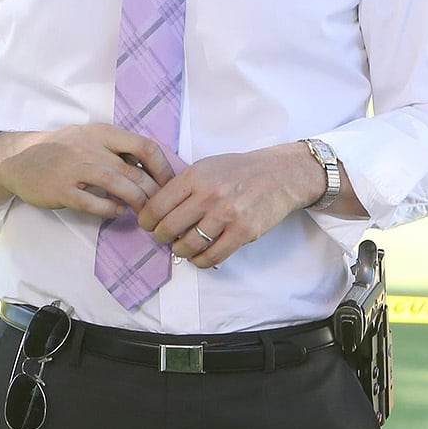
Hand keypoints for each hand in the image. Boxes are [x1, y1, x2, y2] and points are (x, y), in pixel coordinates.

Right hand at [0, 124, 173, 217]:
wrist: (16, 160)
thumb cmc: (59, 151)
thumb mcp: (88, 139)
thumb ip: (116, 149)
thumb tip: (153, 168)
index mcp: (100, 133)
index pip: (145, 146)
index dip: (163, 168)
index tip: (169, 184)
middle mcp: (89, 147)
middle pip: (135, 171)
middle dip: (153, 193)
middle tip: (159, 207)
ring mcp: (74, 168)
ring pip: (119, 186)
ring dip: (136, 202)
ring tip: (143, 212)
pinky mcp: (61, 189)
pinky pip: (94, 203)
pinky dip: (111, 210)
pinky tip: (117, 213)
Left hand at [137, 143, 317, 267]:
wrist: (280, 175)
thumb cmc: (239, 171)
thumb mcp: (205, 167)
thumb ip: (182, 186)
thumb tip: (157, 208)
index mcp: (195, 177)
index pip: (158, 204)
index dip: (147, 219)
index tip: (147, 224)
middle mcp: (209, 195)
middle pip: (169, 226)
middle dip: (161, 236)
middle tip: (162, 237)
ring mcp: (227, 215)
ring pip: (190, 244)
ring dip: (180, 250)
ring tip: (181, 248)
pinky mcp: (244, 232)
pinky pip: (214, 255)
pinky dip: (201, 261)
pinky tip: (199, 257)